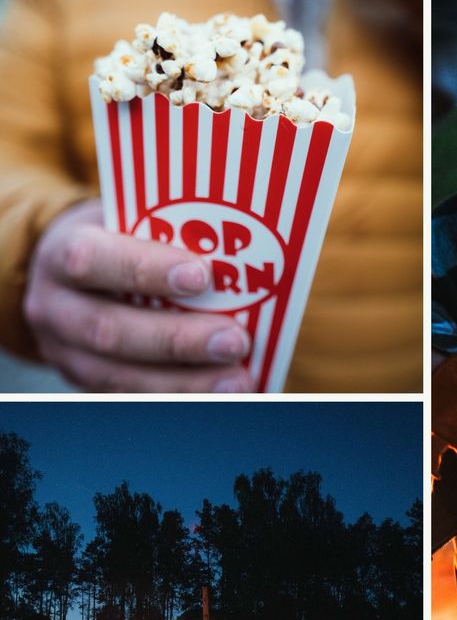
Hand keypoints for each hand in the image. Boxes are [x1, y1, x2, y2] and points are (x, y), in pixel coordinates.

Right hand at [24, 199, 254, 391]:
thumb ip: (166, 232)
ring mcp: (67, 353)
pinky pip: (134, 399)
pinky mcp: (87, 384)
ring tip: (237, 381)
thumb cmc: (116, 242)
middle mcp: (56, 308)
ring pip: (121, 376)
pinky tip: (221, 395)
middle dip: (178, 341)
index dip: (147, 269)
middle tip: (235, 341)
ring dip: (186, 382)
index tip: (203, 275)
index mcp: (61, 254)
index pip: (94, 260)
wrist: (68, 277)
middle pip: (110, 330)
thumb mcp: (127, 220)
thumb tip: (237, 255)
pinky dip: (182, 398)